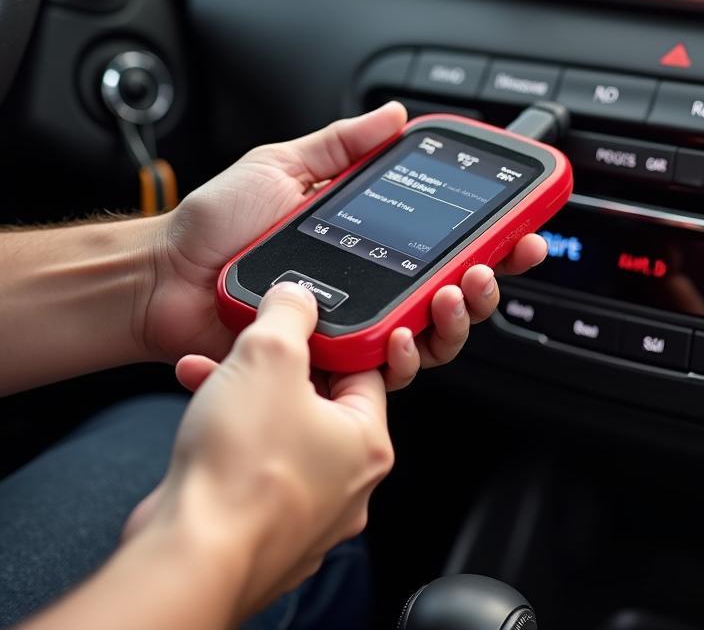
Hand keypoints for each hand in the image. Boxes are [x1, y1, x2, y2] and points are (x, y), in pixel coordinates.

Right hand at [123, 284, 393, 621]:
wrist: (187, 554)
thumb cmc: (241, 469)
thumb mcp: (269, 354)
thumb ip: (289, 313)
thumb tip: (297, 297)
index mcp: (368, 442)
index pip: (363, 369)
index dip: (327, 338)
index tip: (300, 323)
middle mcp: (347, 485)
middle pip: (317, 401)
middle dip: (273, 368)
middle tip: (248, 350)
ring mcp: (306, 515)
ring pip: (279, 433)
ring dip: (242, 398)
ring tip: (209, 375)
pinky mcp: (262, 532)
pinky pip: (252, 468)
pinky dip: (228, 439)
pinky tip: (199, 417)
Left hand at [135, 101, 546, 383]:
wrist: (165, 276)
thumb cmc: (218, 222)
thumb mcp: (285, 165)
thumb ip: (343, 144)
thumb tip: (394, 115)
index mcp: (371, 237)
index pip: (446, 238)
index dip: (493, 236)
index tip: (525, 225)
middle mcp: (372, 284)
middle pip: (453, 296)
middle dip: (488, 285)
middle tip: (490, 268)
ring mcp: (353, 325)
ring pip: (431, 338)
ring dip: (457, 321)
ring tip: (455, 296)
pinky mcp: (330, 361)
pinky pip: (382, 370)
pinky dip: (404, 356)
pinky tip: (404, 335)